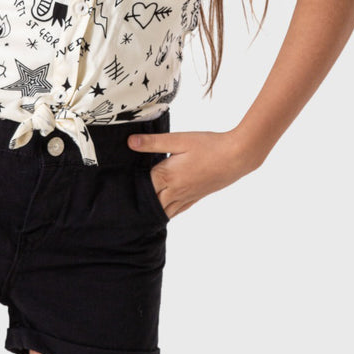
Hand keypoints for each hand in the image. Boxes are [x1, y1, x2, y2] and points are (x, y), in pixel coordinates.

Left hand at [127, 130, 259, 219]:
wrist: (237, 157)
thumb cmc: (208, 145)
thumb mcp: (179, 139)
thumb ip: (153, 142)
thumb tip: (130, 143)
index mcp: (167, 175)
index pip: (142, 187)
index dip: (129, 187)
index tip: (116, 190)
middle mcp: (175, 190)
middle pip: (151, 203)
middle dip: (138, 205)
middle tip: (123, 207)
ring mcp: (187, 196)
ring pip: (164, 211)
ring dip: (152, 212)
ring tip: (138, 214)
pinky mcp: (197, 196)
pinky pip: (178, 210)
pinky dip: (168, 213)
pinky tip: (164, 212)